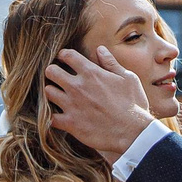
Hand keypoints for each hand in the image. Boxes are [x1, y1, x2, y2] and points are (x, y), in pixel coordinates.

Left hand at [40, 46, 157, 156]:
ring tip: (58, 95)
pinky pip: (51, 118)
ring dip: (52, 92)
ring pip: (48, 92)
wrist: (133, 133)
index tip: (64, 58)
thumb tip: (100, 49)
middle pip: (51, 71)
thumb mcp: (127, 78)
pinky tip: (59, 116)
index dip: (63, 55)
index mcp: (91, 73)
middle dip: (53, 72)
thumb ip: (111, 63)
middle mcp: (77, 87)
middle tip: (58, 77)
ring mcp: (72, 105)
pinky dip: (53, 117)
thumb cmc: (133, 104)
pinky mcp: (70, 124)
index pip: (67, 55)